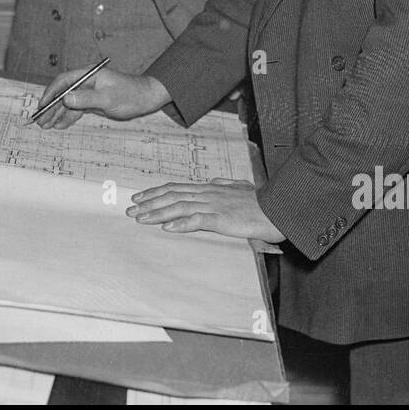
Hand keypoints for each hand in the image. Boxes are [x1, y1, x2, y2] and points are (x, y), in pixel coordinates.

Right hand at [33, 66, 170, 128]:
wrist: (146, 98)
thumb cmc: (130, 94)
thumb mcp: (108, 98)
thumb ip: (87, 98)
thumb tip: (66, 98)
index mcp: (89, 75)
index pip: (64, 81)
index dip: (51, 92)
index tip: (42, 105)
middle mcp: (86, 81)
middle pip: (63, 92)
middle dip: (50, 106)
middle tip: (39, 120)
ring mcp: (89, 91)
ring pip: (68, 102)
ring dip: (56, 113)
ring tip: (45, 126)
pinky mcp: (93, 101)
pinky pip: (76, 109)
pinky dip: (67, 117)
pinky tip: (59, 125)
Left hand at [127, 179, 284, 242]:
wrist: (279, 208)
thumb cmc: (262, 202)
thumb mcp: (241, 189)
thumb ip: (225, 185)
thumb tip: (213, 182)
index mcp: (210, 188)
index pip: (176, 188)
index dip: (156, 192)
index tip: (139, 197)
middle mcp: (208, 194)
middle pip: (172, 196)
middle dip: (149, 203)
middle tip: (129, 209)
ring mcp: (214, 205)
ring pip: (179, 207)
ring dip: (157, 213)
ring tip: (140, 218)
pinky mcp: (222, 219)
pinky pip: (198, 220)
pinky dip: (180, 224)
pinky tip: (167, 228)